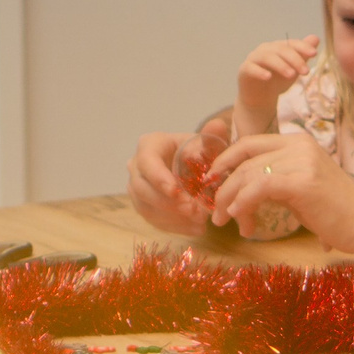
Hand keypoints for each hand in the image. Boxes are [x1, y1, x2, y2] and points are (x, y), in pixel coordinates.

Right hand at [126, 120, 230, 234]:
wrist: (194, 166)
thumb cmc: (198, 151)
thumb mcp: (206, 143)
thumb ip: (211, 137)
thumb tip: (217, 125)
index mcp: (150, 145)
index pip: (147, 162)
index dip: (159, 178)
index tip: (177, 192)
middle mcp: (137, 166)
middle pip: (142, 188)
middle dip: (168, 203)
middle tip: (193, 211)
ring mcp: (137, 188)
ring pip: (146, 207)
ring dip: (172, 217)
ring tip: (199, 222)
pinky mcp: (144, 205)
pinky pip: (153, 220)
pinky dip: (175, 226)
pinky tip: (196, 229)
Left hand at [206, 131, 353, 251]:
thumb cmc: (338, 212)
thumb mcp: (302, 187)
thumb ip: (276, 180)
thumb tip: (244, 191)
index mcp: (299, 142)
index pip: (251, 143)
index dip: (226, 159)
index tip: (212, 180)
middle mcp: (299, 146)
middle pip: (245, 160)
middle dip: (223, 186)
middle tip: (216, 212)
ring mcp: (301, 162)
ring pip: (248, 175)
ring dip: (230, 201)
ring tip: (225, 222)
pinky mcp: (301, 182)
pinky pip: (258, 189)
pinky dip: (243, 203)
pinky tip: (240, 218)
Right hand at [233, 38, 319, 126]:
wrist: (261, 98)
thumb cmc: (279, 80)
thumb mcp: (294, 69)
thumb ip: (303, 55)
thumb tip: (315, 38)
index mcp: (278, 47)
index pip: (291, 43)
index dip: (303, 47)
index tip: (314, 54)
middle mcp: (265, 50)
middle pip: (280, 49)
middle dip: (295, 59)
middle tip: (306, 72)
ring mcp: (253, 59)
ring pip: (267, 57)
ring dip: (280, 65)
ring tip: (291, 75)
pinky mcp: (244, 70)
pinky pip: (251, 68)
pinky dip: (260, 71)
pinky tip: (268, 77)